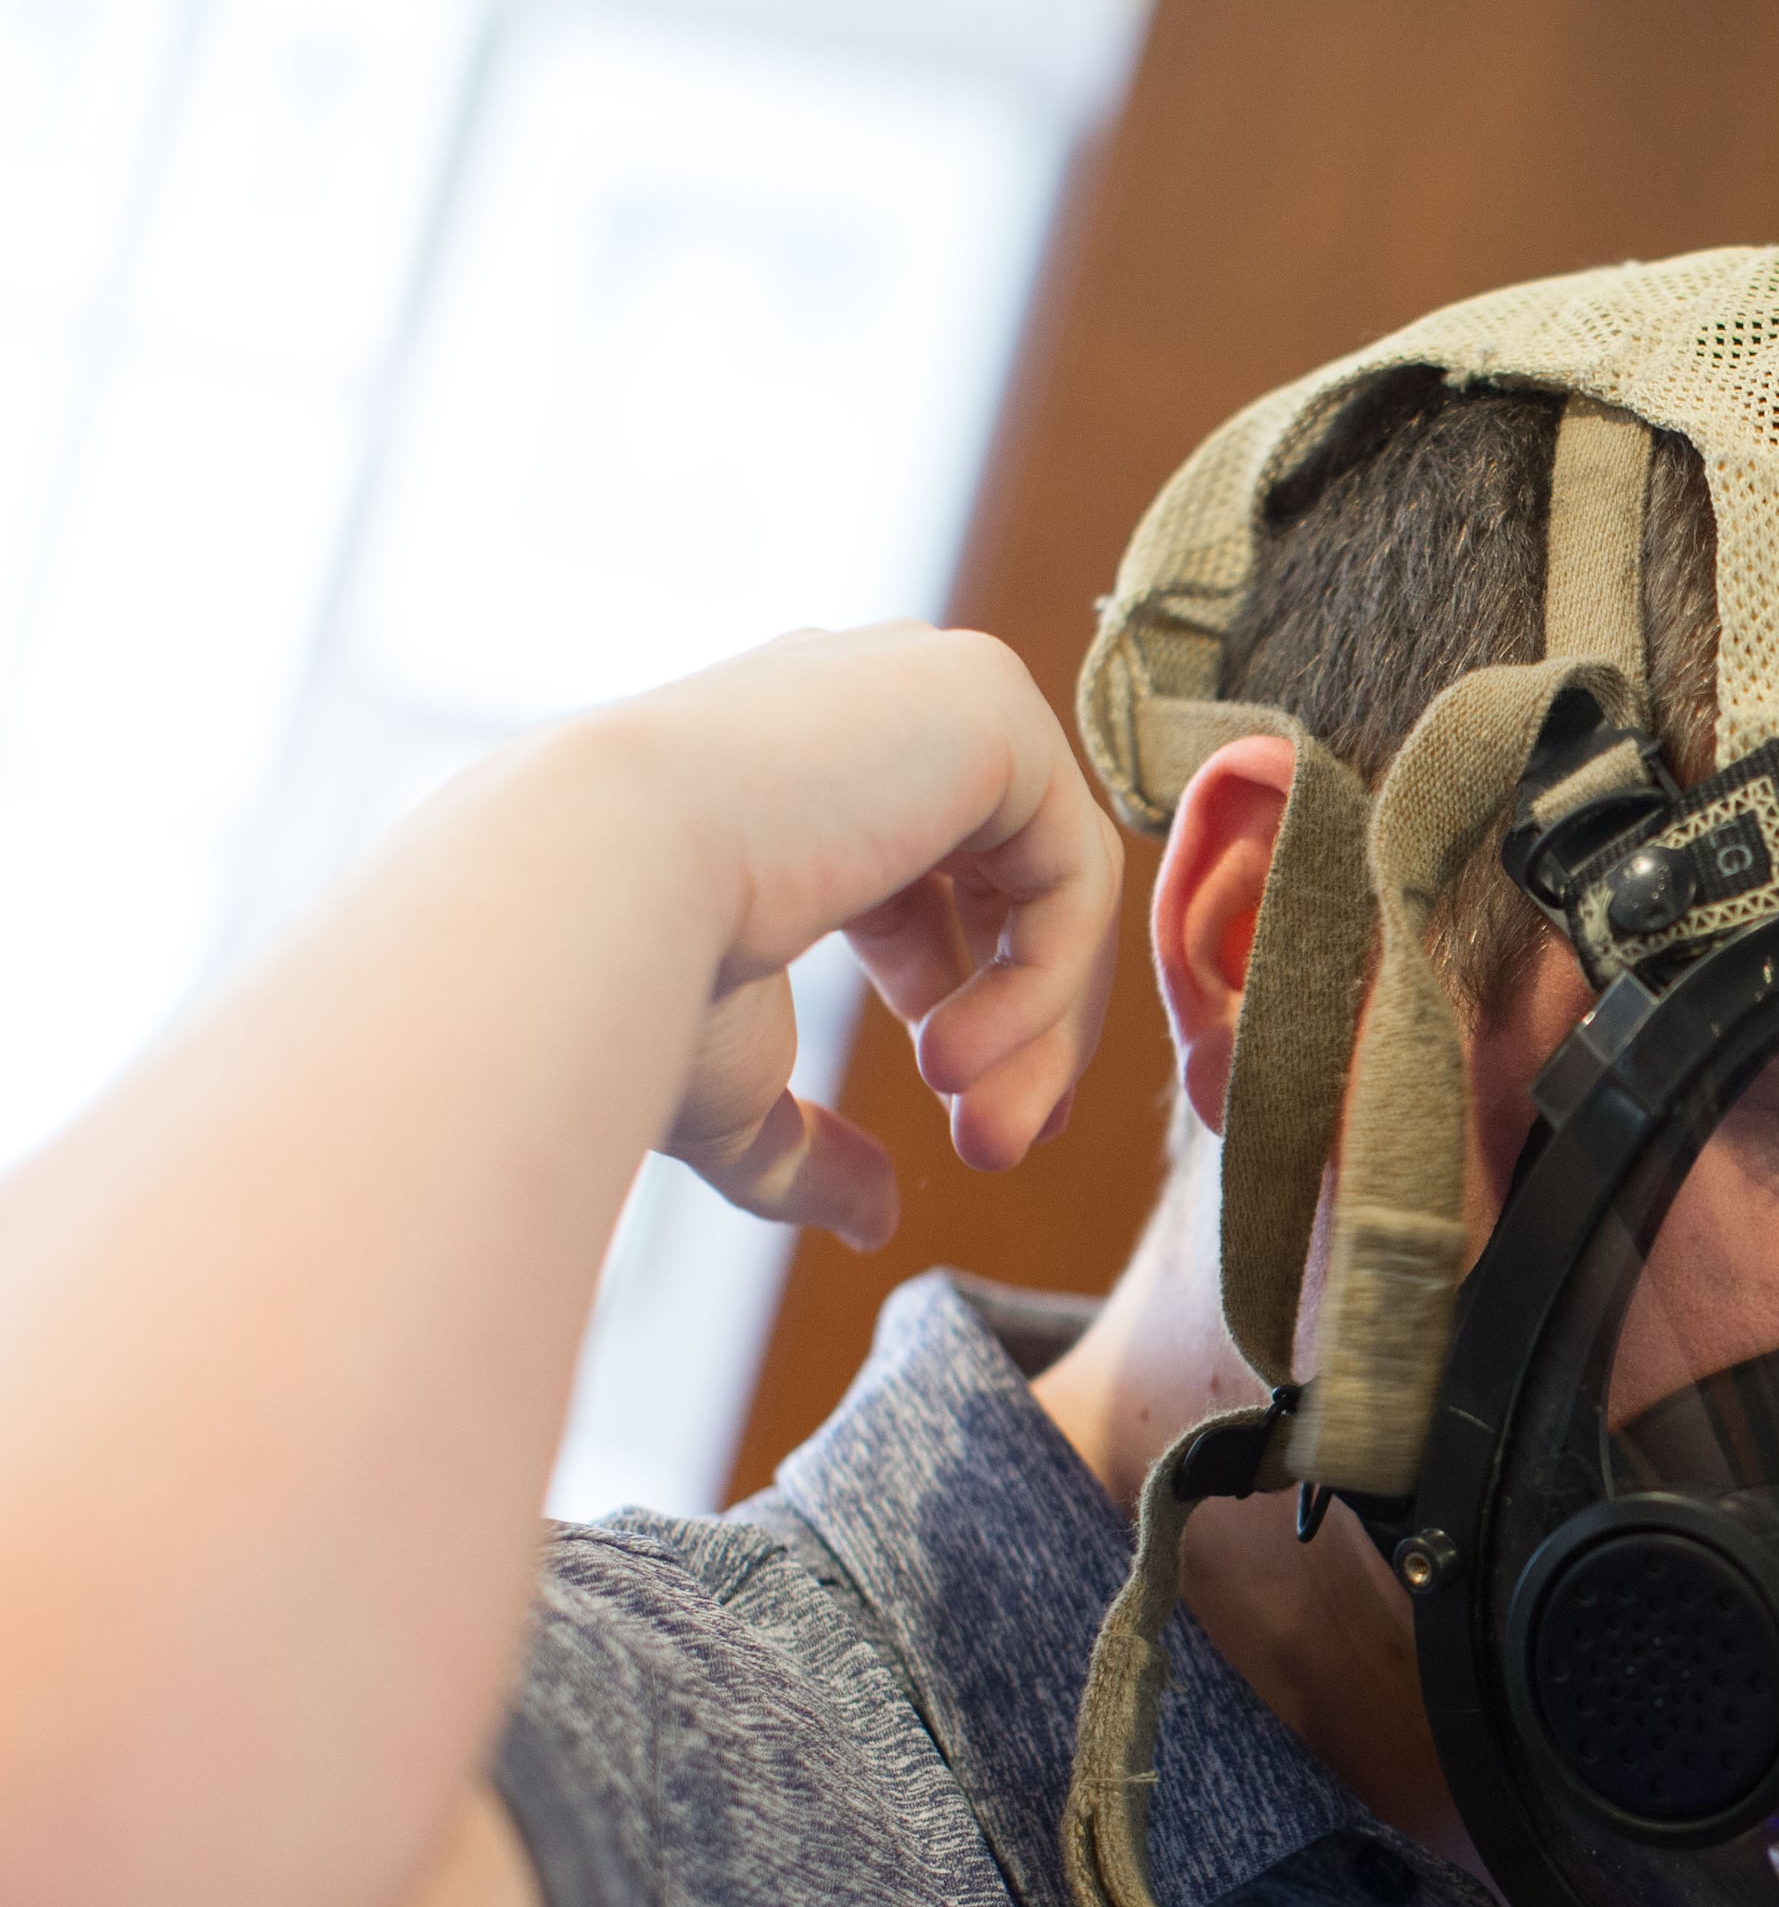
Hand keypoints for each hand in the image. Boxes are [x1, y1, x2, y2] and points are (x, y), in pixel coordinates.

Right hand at [604, 624, 1124, 1245]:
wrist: (580, 891)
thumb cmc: (624, 982)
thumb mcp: (734, 1081)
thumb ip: (809, 1143)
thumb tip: (876, 1221)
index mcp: (804, 765)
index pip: (940, 880)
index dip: (982, 1007)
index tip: (982, 1127)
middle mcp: (872, 706)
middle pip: (1015, 884)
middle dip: (1026, 1032)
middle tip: (1001, 1148)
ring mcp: (931, 686)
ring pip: (1054, 884)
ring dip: (1037, 1029)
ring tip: (981, 1136)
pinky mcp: (987, 700)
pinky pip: (1070, 868)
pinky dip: (1042, 980)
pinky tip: (953, 1059)